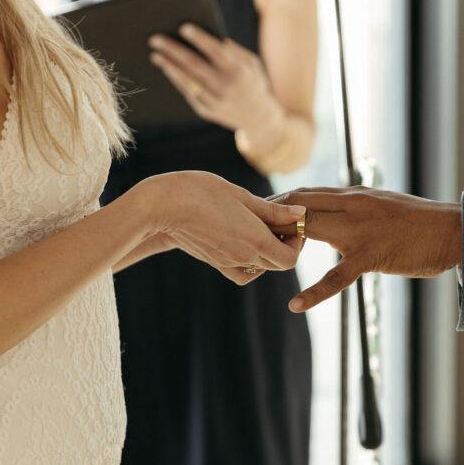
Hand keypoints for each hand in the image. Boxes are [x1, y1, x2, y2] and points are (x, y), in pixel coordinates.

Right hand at [137, 171, 304, 283]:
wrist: (162, 206)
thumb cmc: (202, 192)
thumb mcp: (242, 196)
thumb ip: (273, 210)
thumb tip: (301, 214)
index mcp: (255, 239)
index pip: (290, 259)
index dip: (296, 243)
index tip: (291, 223)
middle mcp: (243, 256)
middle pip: (277, 264)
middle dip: (284, 245)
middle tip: (278, 222)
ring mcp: (226, 262)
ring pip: (260, 269)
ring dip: (267, 253)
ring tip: (260, 229)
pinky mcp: (213, 262)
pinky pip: (240, 272)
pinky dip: (248, 264)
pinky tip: (243, 242)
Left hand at [149, 24, 283, 144]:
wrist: (259, 118)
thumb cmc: (253, 83)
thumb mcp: (253, 64)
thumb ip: (235, 50)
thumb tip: (213, 38)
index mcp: (239, 71)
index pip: (216, 51)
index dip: (199, 38)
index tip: (183, 27)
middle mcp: (226, 87)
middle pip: (194, 65)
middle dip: (173, 50)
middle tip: (155, 38)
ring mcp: (216, 101)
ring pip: (187, 81)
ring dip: (169, 66)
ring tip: (155, 54)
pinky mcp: (207, 112)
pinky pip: (188, 93)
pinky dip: (176, 80)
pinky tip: (167, 69)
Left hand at [268, 187, 461, 310]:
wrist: (452, 231)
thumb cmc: (419, 224)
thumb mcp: (381, 206)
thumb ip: (354, 209)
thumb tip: (331, 213)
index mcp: (353, 194)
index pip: (304, 193)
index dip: (276, 204)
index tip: (256, 217)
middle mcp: (352, 204)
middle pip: (298, 205)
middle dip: (268, 219)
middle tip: (245, 235)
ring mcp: (360, 229)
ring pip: (310, 229)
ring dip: (281, 243)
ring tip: (257, 260)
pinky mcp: (371, 256)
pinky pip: (337, 276)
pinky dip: (314, 292)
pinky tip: (295, 304)